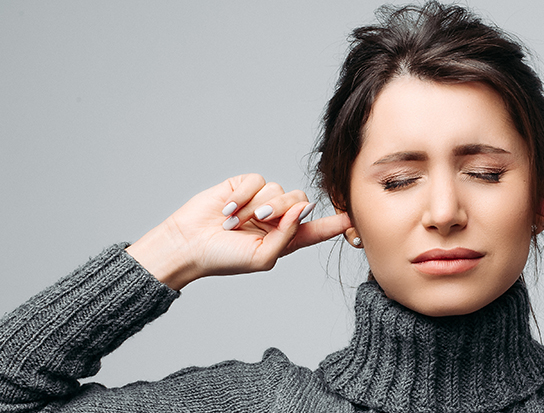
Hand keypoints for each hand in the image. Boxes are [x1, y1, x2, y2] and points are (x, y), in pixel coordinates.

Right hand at [125, 174, 351, 289]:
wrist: (188, 245)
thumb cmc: (224, 259)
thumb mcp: (262, 257)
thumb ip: (288, 236)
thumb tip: (303, 208)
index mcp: (286, 239)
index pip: (316, 229)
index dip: (335, 224)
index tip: (354, 218)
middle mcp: (276, 218)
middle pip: (300, 201)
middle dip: (283, 209)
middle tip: (260, 221)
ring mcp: (259, 200)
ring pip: (278, 189)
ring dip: (256, 206)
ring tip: (234, 223)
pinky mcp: (242, 187)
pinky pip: (256, 181)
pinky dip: (243, 195)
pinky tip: (227, 210)